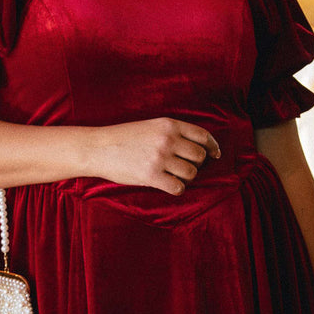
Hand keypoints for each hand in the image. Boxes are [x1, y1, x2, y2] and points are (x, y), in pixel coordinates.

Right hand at [89, 118, 220, 194]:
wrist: (98, 148)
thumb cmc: (124, 138)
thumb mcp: (150, 126)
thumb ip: (172, 133)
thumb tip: (197, 147)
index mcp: (169, 125)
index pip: (202, 135)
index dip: (213, 147)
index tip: (215, 155)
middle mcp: (167, 140)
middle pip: (199, 157)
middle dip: (196, 165)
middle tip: (185, 168)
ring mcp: (160, 158)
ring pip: (191, 173)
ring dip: (186, 178)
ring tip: (173, 176)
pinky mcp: (152, 176)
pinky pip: (178, 188)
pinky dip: (177, 189)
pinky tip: (169, 186)